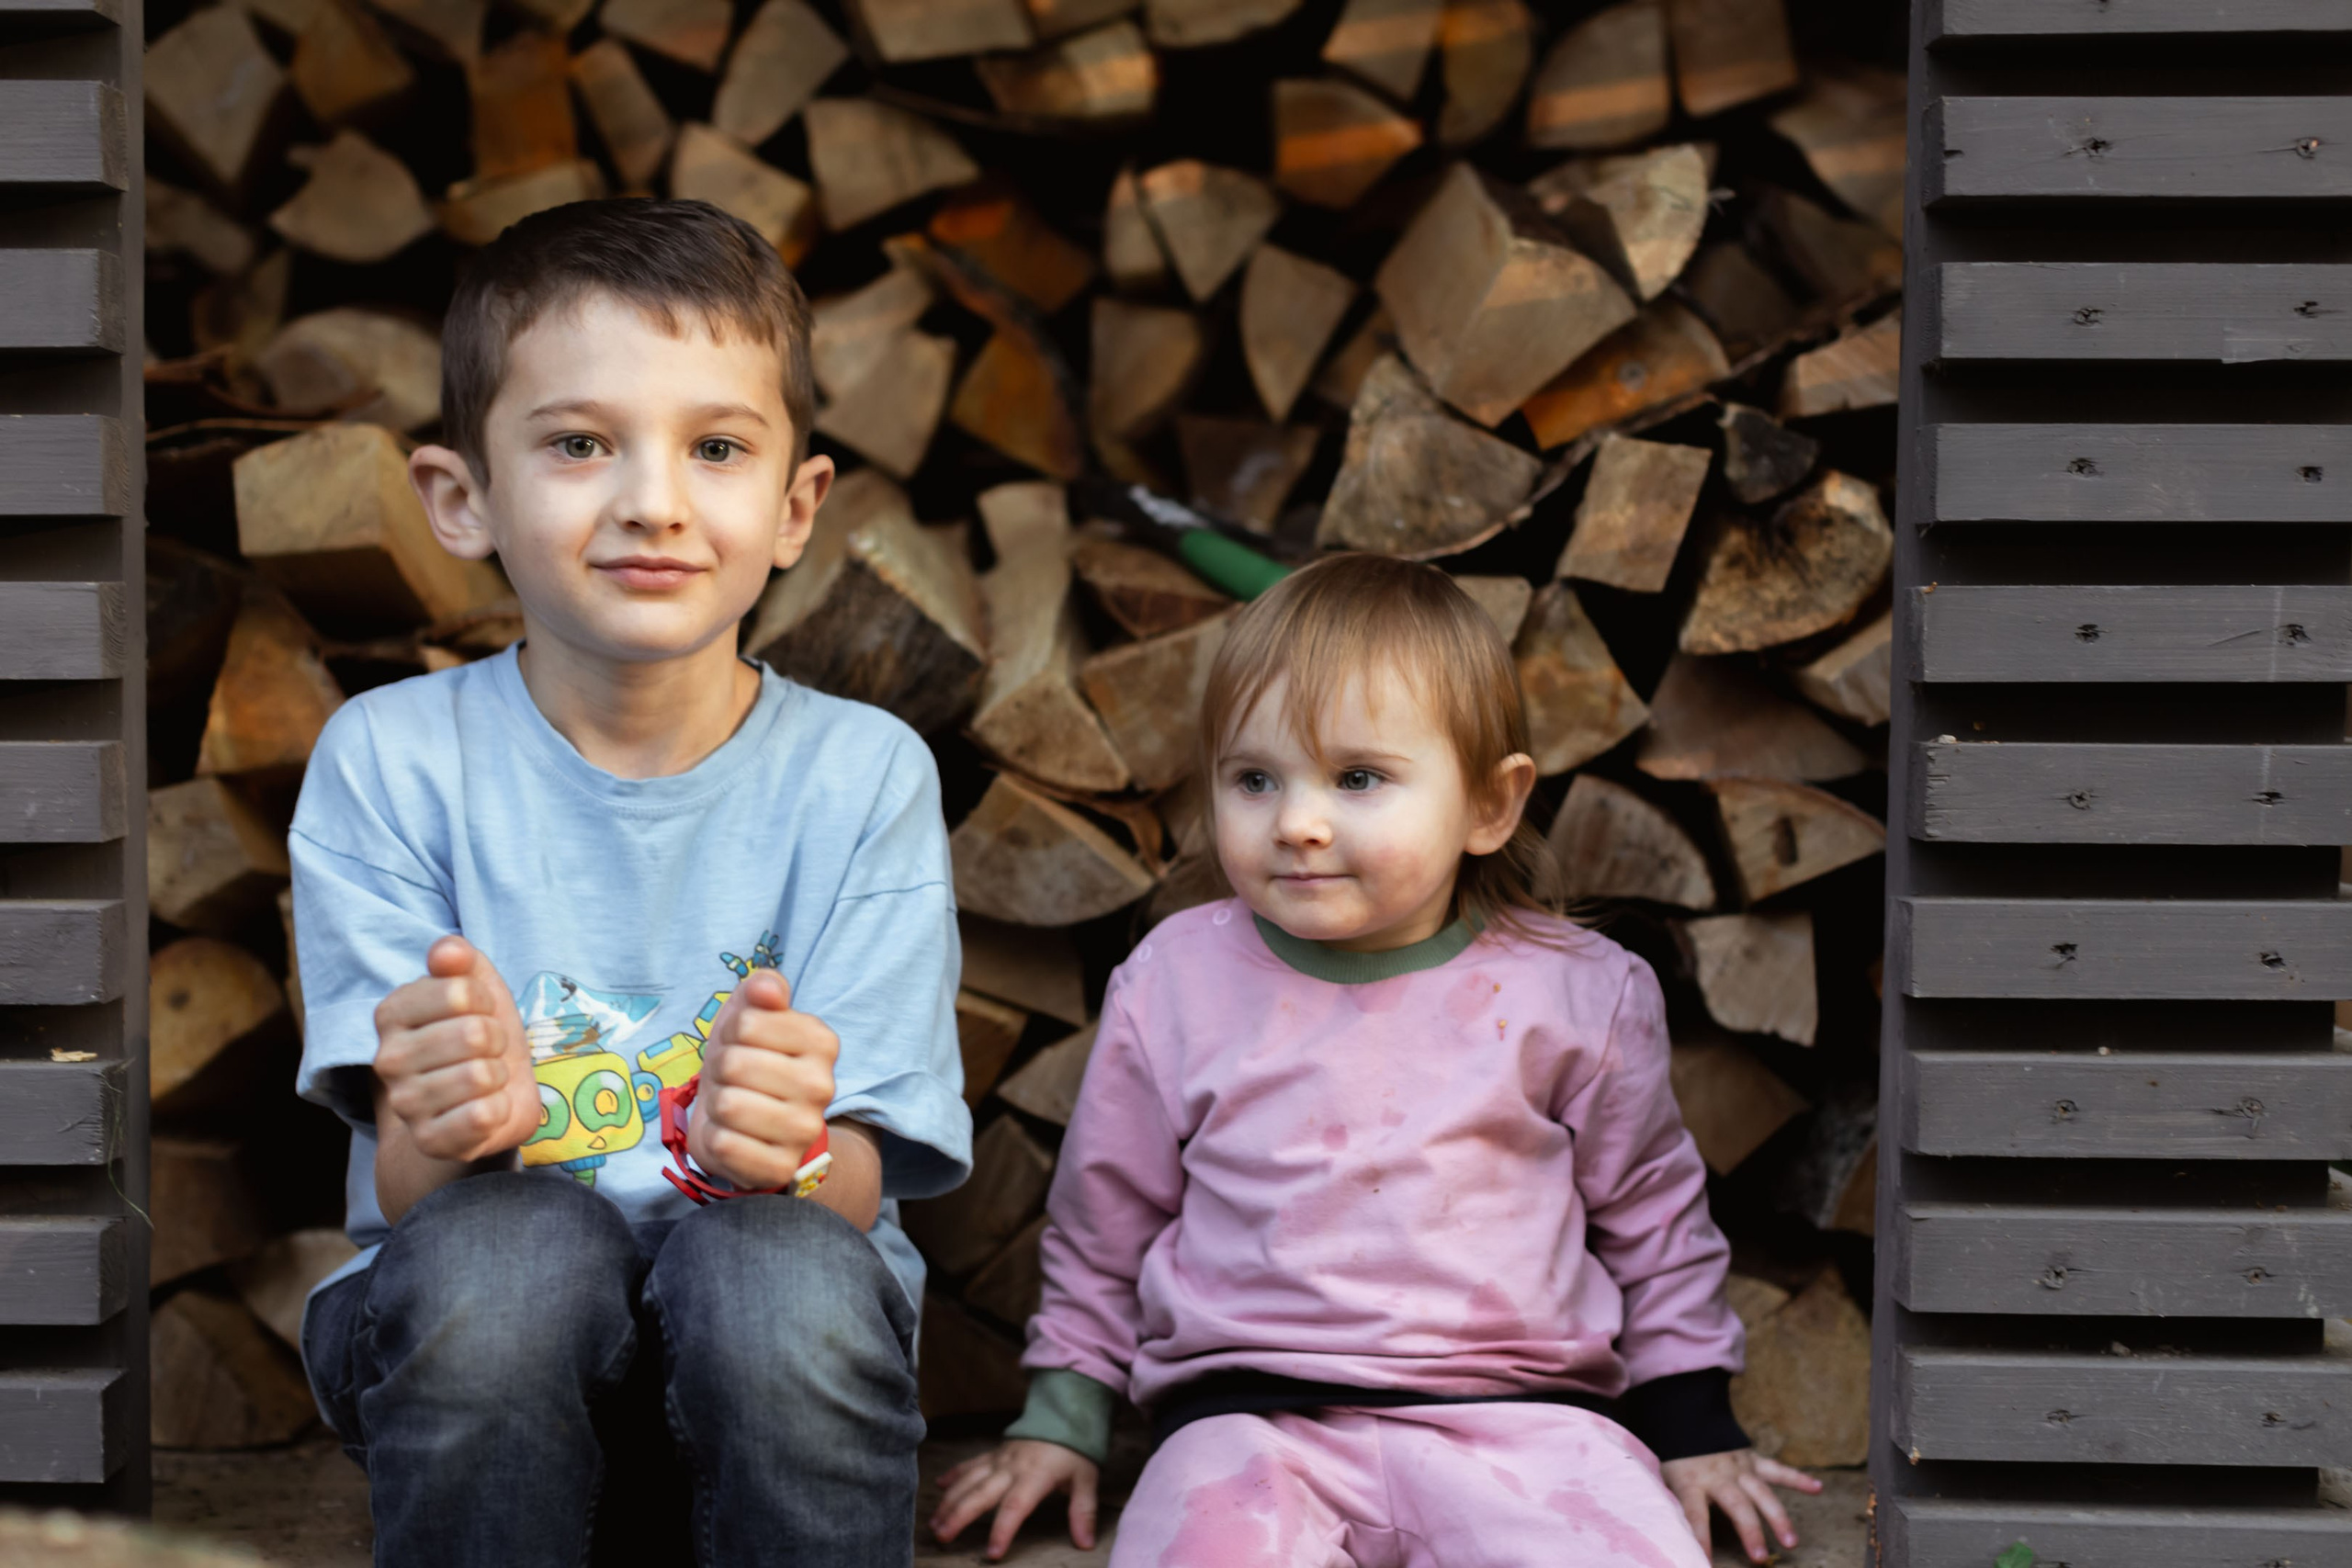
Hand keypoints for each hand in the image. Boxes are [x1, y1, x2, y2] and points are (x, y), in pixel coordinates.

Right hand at [373, 935, 538, 1161]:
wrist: (483, 1096)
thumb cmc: (479, 1031)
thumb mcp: (477, 984)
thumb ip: (460, 959)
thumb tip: (446, 951)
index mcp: (391, 1012)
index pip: (461, 992)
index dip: (486, 1001)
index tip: (479, 1012)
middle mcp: (387, 1059)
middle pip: (474, 1034)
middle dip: (496, 1040)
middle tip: (485, 1050)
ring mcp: (405, 1103)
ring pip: (480, 1076)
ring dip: (497, 1075)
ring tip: (484, 1078)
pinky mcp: (430, 1140)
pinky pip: (482, 1117)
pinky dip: (499, 1109)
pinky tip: (487, 1107)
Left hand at [686, 968, 837, 1190]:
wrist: (756, 1127)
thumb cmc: (751, 1061)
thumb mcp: (752, 1015)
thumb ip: (761, 989)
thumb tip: (767, 987)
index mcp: (822, 1042)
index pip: (746, 1022)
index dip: (731, 1033)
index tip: (743, 1045)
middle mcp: (822, 1086)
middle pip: (734, 1064)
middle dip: (721, 1070)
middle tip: (735, 1080)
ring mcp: (804, 1130)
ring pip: (728, 1105)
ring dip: (718, 1106)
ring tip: (733, 1107)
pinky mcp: (780, 1168)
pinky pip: (724, 1145)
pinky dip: (716, 1139)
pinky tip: (733, 1136)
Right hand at [931, 1440, 1099, 1560]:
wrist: (1065, 1413)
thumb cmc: (1076, 1450)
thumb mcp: (1087, 1480)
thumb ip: (1083, 1511)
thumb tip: (1085, 1544)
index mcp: (1035, 1476)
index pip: (1015, 1506)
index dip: (1002, 1529)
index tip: (992, 1553)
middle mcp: (1011, 1468)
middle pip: (981, 1494)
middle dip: (959, 1516)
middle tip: (942, 1537)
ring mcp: (1000, 1459)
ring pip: (969, 1480)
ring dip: (950, 1500)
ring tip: (934, 1523)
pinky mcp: (995, 1453)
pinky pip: (971, 1463)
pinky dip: (954, 1474)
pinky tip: (938, 1485)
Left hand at [1660, 1449, 1820, 1562]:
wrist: (1684, 1416)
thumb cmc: (1674, 1457)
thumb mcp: (1664, 1480)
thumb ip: (1674, 1504)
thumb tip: (1672, 1531)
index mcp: (1693, 1482)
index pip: (1696, 1514)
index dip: (1701, 1537)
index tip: (1705, 1561)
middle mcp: (1720, 1476)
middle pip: (1737, 1505)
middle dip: (1750, 1531)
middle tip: (1760, 1557)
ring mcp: (1739, 1467)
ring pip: (1762, 1493)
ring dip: (1778, 1518)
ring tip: (1791, 1541)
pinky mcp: (1752, 1460)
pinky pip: (1777, 1470)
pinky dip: (1798, 1479)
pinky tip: (1817, 1488)